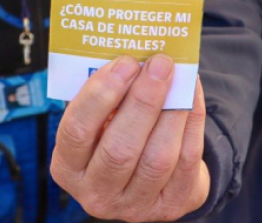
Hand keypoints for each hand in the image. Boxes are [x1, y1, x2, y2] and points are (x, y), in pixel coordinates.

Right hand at [51, 55, 209, 220]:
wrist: (153, 178)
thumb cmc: (120, 135)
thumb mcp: (101, 121)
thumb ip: (109, 96)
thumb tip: (137, 57)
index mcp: (69, 167)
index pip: (76, 131)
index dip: (100, 96)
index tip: (124, 63)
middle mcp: (97, 193)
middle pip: (119, 149)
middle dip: (142, 102)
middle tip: (159, 64)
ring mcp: (135, 205)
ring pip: (157, 158)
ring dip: (171, 111)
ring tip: (179, 76)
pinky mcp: (170, 205)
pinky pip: (186, 161)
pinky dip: (192, 121)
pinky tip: (192, 93)